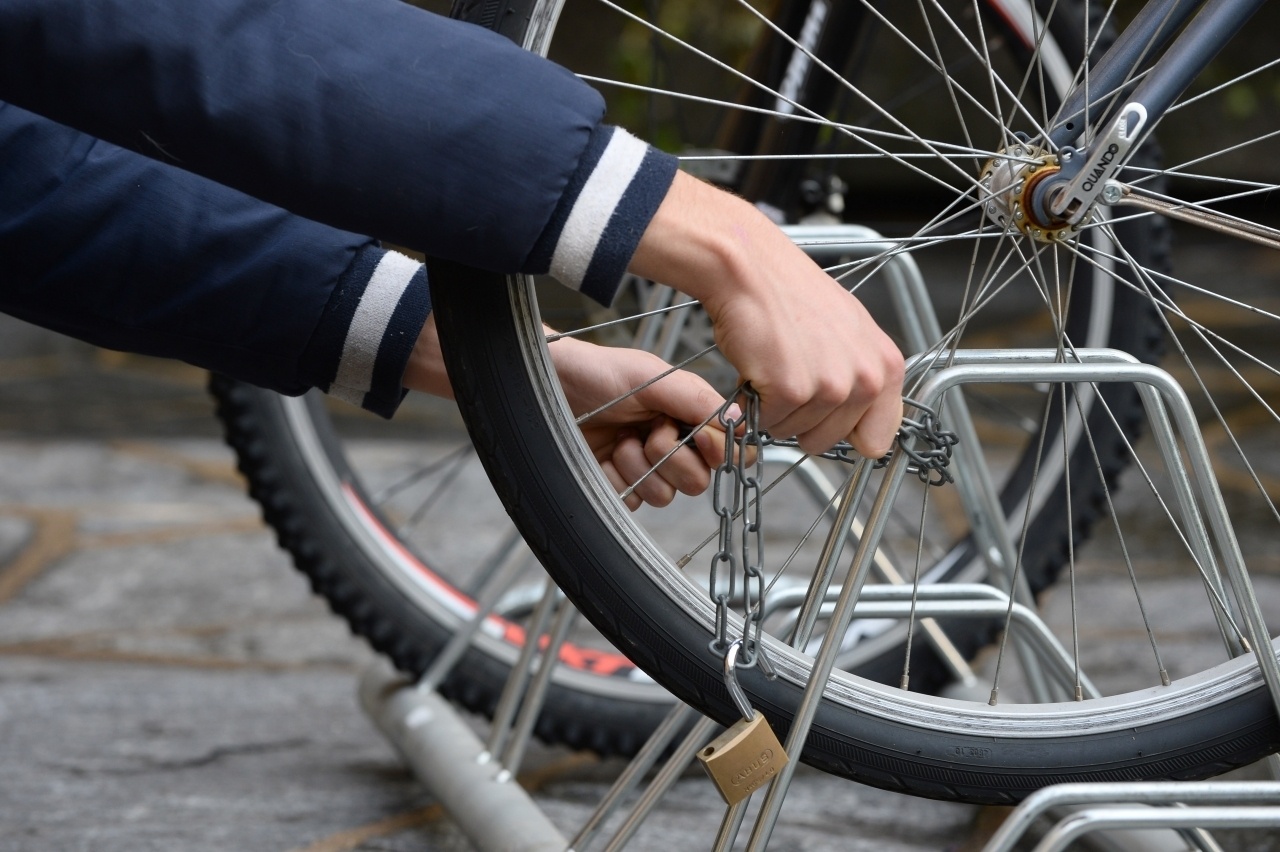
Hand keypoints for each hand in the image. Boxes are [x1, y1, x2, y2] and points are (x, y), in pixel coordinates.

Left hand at [403, 316, 729, 509]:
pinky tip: (603, 458)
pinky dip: (617, 481)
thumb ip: (696, 398)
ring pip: (666, 496)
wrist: (546, 386)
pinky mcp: (617, 486)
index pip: (725, 449)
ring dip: (640, 468)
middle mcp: (670, 443)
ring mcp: (643, 467)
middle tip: (648, 432)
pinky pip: (634, 503)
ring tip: (619, 441)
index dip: (717, 451)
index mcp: (686, 415)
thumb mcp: (651, 375)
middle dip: (672, 458)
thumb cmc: (596, 372)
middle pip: (699, 481)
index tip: (699, 438)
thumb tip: (737, 421)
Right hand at [628, 171, 904, 457]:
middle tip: (790, 377)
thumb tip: (856, 424)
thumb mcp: (849, 333)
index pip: (878, 438)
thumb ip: (860, 377)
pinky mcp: (793, 391)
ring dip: (777, 409)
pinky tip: (759, 367)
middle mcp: (866, 379)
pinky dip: (755, 404)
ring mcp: (831, 387)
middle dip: (803, 419)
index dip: (844, 431)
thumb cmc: (790, 294)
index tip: (826, 417)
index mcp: (886, 366)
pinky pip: (769, 423)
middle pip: (830, 441)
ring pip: (796, 433)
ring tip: (775, 364)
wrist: (751, 269)